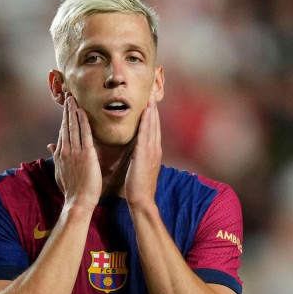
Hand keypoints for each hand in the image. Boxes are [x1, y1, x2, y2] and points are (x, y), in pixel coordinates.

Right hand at [47, 95, 101, 208]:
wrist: (78, 201)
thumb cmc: (72, 190)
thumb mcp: (60, 172)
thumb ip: (56, 157)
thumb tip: (50, 145)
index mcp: (60, 154)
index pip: (62, 132)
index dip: (63, 118)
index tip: (65, 107)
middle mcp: (66, 150)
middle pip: (66, 126)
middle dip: (67, 110)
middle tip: (68, 96)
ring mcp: (75, 151)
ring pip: (73, 127)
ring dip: (73, 111)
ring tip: (73, 99)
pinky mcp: (86, 154)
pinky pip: (84, 134)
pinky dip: (83, 121)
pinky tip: (82, 111)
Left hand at [125, 94, 161, 208]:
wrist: (141, 200)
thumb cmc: (138, 186)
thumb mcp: (140, 167)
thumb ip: (140, 156)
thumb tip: (138, 149)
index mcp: (153, 151)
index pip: (153, 129)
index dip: (152, 115)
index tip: (150, 102)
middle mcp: (155, 149)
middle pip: (155, 125)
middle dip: (154, 109)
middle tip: (152, 93)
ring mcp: (151, 151)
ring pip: (152, 127)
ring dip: (152, 111)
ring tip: (150, 97)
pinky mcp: (145, 155)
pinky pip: (146, 134)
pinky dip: (146, 122)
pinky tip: (145, 112)